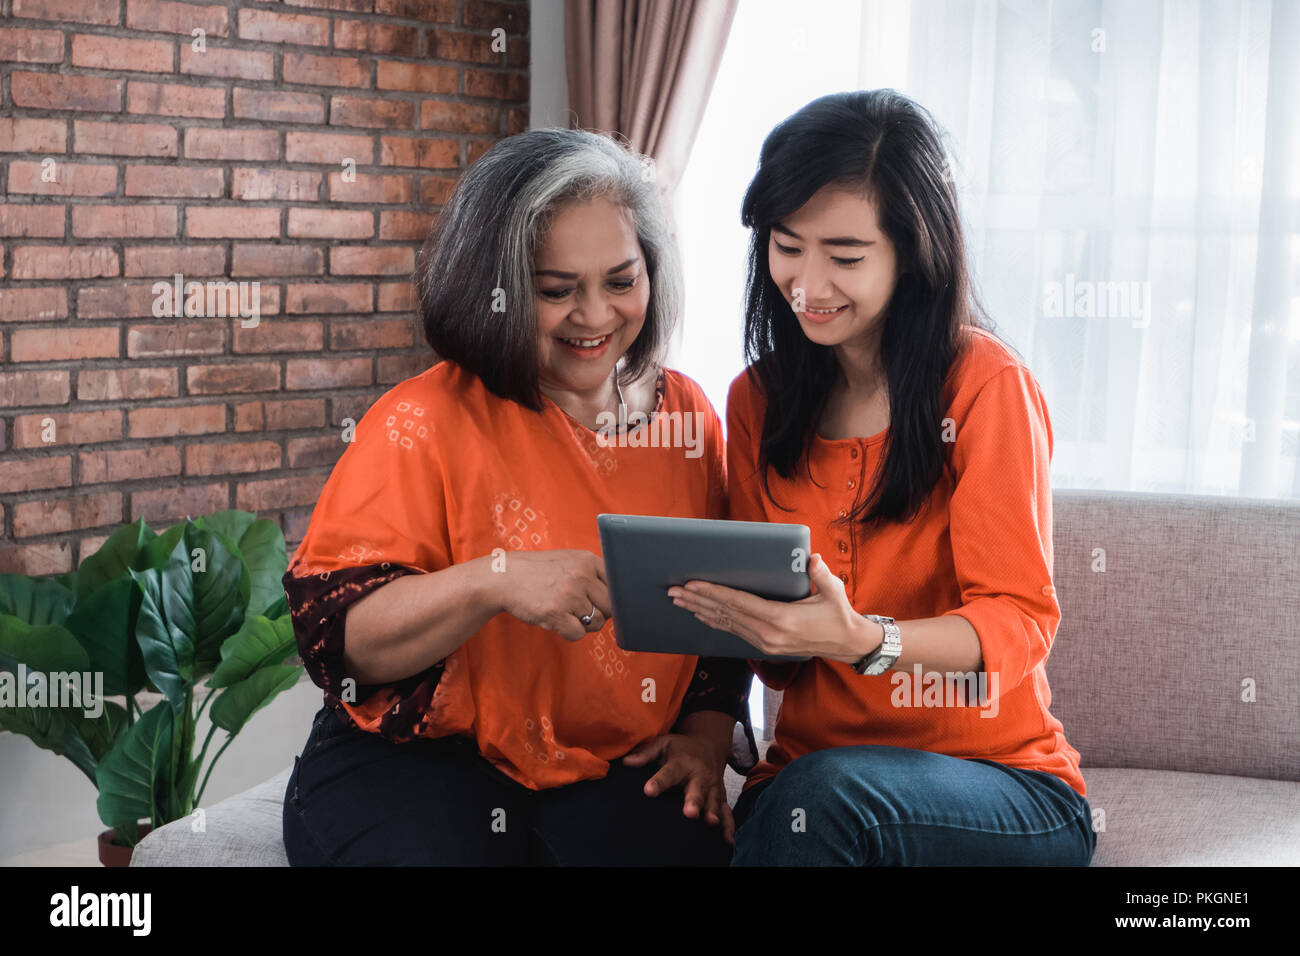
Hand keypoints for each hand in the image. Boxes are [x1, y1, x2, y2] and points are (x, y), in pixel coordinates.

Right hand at [488, 549, 610, 641]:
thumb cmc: (539, 572)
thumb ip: (594, 574)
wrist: (504, 577)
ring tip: (566, 613)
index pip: (619, 585)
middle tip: (580, 610)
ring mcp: (569, 594)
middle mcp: (582, 575)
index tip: (602, 602)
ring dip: (583, 624)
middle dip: (599, 613)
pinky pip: (578, 634)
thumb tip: (621, 598)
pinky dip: (569, 633)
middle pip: (611, 607)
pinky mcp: (556, 613)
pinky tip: (557, 620)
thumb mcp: (569, 560)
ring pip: (596, 623)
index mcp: (588, 560)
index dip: (612, 598)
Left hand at [622, 732, 735, 843]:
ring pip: (713, 800)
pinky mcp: (719, 795)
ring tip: (710, 823)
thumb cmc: (681, 747)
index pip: (668, 773)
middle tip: (689, 813)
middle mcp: (699, 775)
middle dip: (694, 801)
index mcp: (682, 763)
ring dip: (712, 812)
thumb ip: (645, 753)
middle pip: (696, 789)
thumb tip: (626, 762)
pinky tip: (727, 839)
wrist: (709, 743)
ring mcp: (711, 786)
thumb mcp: (662, 743)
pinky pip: (726, 810)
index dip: (659, 782)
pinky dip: (728, 825)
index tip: (649, 791)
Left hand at [668, 553, 880, 662]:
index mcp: (782, 619)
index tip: (693, 585)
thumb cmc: (838, 614)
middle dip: (697, 601)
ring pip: (725, 624)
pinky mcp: (764, 646)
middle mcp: (769, 634)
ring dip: (700, 611)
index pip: (740, 603)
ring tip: (679, 601)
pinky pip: (733, 631)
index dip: (714, 593)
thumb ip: (821, 575)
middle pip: (726, 615)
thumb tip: (812, 558)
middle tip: (673, 591)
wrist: (846, 644)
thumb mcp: (834, 592)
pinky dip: (714, 621)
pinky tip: (700, 615)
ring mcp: (765, 643)